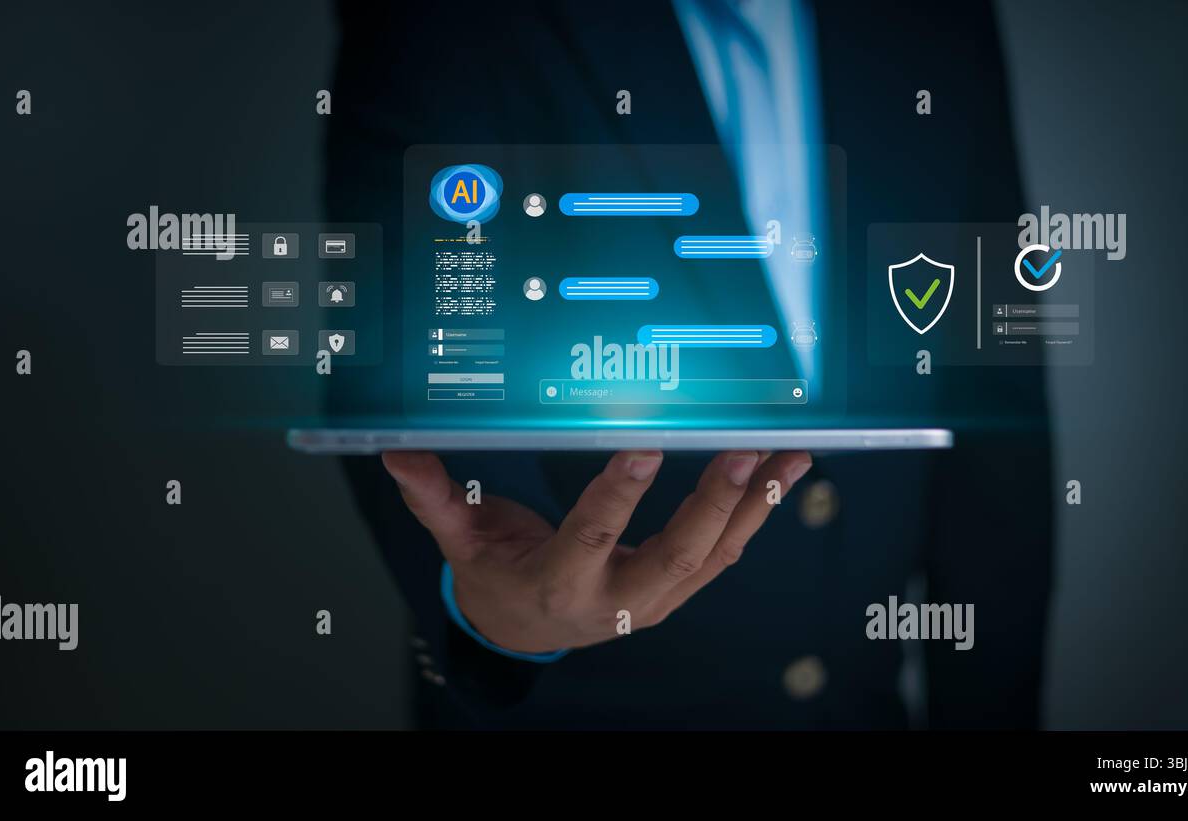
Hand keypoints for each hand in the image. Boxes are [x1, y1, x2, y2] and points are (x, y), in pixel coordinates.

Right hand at [381, 450, 812, 653]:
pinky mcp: (678, 587)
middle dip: (714, 504)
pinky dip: (759, 512)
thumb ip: (437, 499)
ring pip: (715, 555)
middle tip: (742, 450)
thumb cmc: (497, 579)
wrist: (525, 628)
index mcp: (559, 586)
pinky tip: (785, 471)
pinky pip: (726, 552)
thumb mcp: (461, 544)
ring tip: (790, 453)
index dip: (619, 497)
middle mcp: (616, 599)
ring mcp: (655, 598)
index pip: (591, 540)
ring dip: (756, 505)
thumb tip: (398, 451)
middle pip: (675, 556)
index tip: (646, 447)